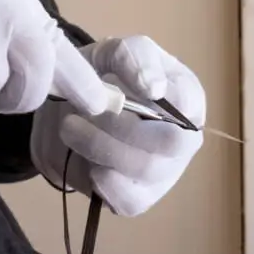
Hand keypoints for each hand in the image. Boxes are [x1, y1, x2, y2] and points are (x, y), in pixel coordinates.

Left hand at [30, 35, 206, 215]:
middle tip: (84, 111)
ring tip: (70, 127)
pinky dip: (100, 179)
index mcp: (187, 98)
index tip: (114, 85)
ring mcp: (165, 174)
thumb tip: (155, 88)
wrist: (66, 113)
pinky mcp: (139, 198)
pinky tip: (83, 158)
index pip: (186, 102)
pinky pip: (128, 200)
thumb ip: (136, 57)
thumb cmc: (102, 77)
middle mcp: (184, 140)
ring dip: (101, 147)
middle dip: (121, 126)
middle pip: (170, 143)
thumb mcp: (113, 53)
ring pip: (145, 170)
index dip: (153, 97)